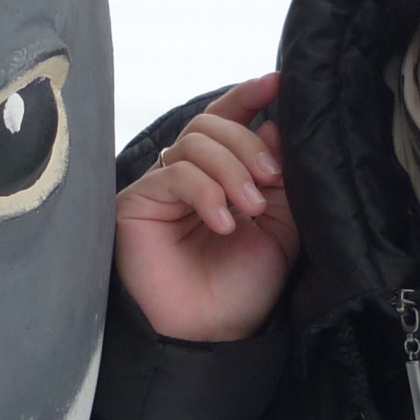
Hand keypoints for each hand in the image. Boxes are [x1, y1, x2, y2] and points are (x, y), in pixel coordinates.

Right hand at [115, 73, 299, 342]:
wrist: (211, 336)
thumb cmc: (241, 288)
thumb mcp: (281, 228)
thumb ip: (280, 180)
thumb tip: (275, 124)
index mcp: (221, 177)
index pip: (228, 120)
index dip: (249, 97)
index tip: (278, 83)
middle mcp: (188, 176)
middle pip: (211, 124)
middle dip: (247, 144)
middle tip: (269, 180)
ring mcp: (161, 188)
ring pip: (194, 143)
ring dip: (231, 168)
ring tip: (247, 209)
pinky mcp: (138, 203)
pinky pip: (175, 172)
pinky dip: (205, 191)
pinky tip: (222, 222)